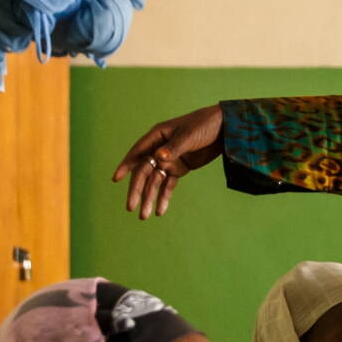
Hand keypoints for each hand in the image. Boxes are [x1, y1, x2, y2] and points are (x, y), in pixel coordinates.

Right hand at [113, 104, 224, 218]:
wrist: (225, 128)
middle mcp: (159, 149)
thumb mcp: (189, 136)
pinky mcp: (180, 168)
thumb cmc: (204, 125)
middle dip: (137, 190)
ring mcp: (169, 160)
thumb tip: (158, 158)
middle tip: (130, 207)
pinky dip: (164, 197)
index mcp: (157, 136)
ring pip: (155, 181)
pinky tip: (160, 211)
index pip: (138, 152)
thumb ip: (174, 147)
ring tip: (145, 216)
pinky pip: (169, 184)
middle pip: (144, 172)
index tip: (116, 178)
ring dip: (149, 197)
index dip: (126, 165)